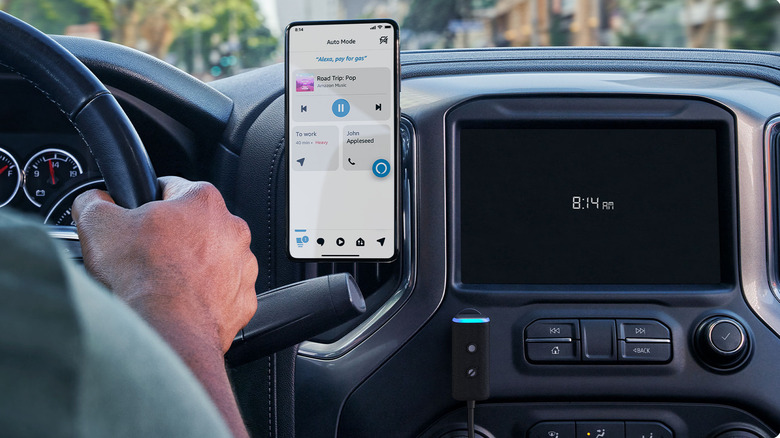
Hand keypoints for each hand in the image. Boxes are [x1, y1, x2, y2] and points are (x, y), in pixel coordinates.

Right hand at [72, 176, 257, 353]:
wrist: (169, 333)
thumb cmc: (144, 279)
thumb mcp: (98, 224)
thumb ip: (95, 203)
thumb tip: (94, 202)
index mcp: (203, 200)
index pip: (169, 188)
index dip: (145, 204)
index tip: (135, 219)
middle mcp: (232, 230)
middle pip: (193, 225)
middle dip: (170, 238)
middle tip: (144, 257)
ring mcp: (242, 266)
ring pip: (211, 260)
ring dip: (190, 268)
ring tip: (162, 284)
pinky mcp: (243, 300)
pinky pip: (221, 293)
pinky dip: (203, 297)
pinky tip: (180, 304)